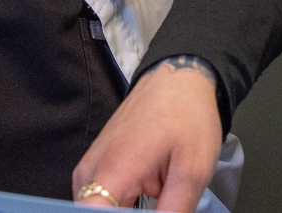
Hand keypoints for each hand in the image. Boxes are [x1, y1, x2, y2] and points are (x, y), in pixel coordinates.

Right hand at [74, 56, 222, 210]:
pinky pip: (97, 203)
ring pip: (96, 211)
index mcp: (114, 170)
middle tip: (163, 202)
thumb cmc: (186, 116)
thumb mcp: (193, 172)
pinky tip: (144, 204)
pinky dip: (118, 210)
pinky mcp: (93, 170)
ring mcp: (88, 170)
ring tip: (159, 195)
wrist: (177, 80)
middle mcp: (90, 172)